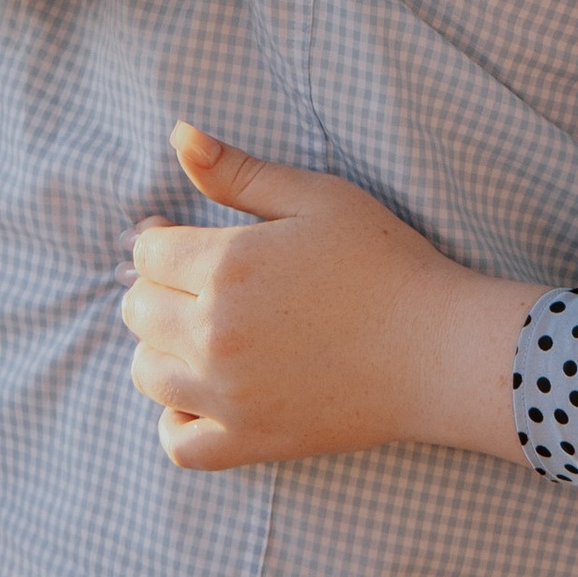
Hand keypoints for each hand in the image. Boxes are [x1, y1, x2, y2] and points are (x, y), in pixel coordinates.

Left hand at [122, 127, 536, 471]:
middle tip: (202, 285)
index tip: (185, 241)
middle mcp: (213, 333)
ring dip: (162, 349)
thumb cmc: (387, 263)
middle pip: (138, 309)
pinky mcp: (249, 439)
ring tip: (204, 335)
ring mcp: (227, 393)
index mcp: (226, 265)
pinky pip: (177, 442)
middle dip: (160, 289)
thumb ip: (240, 171)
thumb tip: (179, 134)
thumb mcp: (317, 197)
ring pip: (146, 372)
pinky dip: (178, 419)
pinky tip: (205, 395)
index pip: (146, 253)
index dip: (161, 241)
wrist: (439, 349)